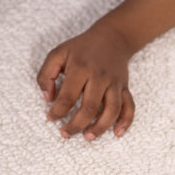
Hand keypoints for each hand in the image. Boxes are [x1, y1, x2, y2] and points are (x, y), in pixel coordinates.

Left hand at [37, 23, 134, 139]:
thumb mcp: (58, 53)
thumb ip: (46, 75)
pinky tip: (117, 133)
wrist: (112, 37)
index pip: (67, 96)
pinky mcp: (125, 87)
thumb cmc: (81, 48)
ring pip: (112, 110)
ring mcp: (115, 83)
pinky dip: (126, 121)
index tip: (51, 118)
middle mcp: (100, 77)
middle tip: (65, 134)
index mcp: (81, 68)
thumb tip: (48, 98)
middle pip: (90, 107)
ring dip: (100, 127)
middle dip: (76, 125)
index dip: (57, 111)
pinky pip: (129, 106)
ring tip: (88, 137)